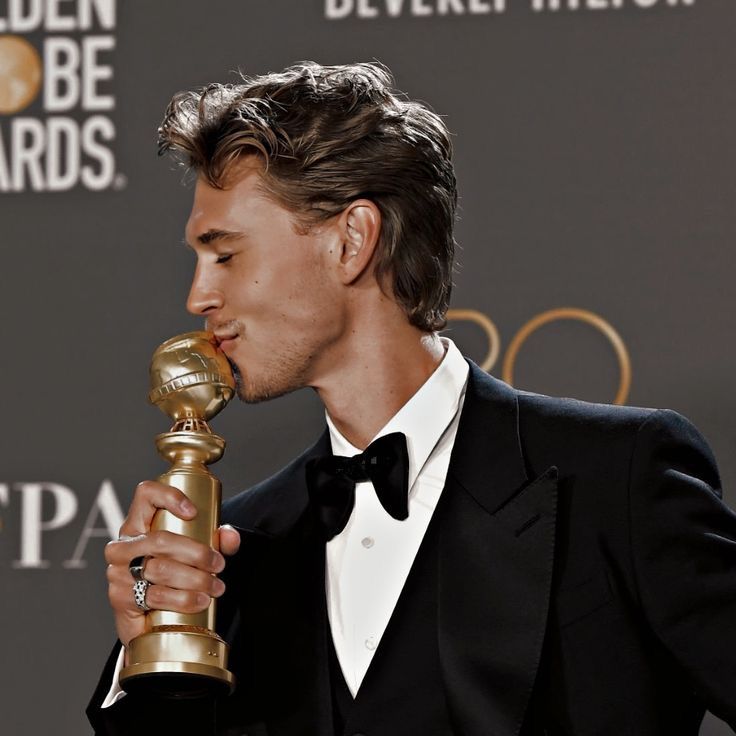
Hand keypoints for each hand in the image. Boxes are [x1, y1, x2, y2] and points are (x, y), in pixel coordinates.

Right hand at [104, 480, 240, 648]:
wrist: (149, 618)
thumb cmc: (172, 575)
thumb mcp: (195, 553)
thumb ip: (217, 540)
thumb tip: (229, 536)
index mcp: (139, 523)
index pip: (146, 494)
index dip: (169, 497)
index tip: (193, 512)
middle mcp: (124, 545)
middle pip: (161, 539)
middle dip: (197, 553)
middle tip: (218, 564)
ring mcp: (119, 571)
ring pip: (160, 569)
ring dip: (195, 579)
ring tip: (215, 586)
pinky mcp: (120, 598)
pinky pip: (155, 595)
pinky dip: (183, 599)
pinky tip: (199, 601)